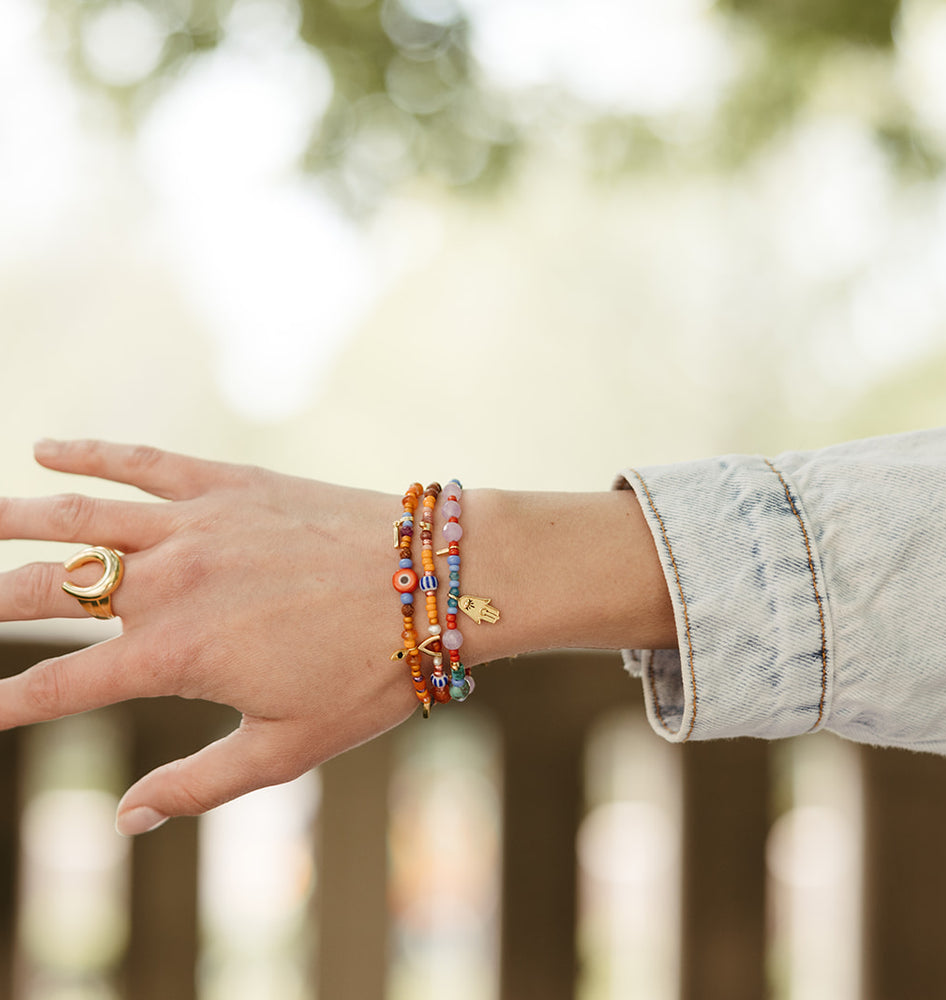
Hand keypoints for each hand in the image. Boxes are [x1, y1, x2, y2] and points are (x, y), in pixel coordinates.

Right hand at [0, 440, 417, 833]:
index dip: (8, 702)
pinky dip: (91, 454)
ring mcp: (196, 525)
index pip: (61, 686)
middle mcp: (169, 584)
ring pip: (78, 518)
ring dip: (12, 519)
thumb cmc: (371, 672)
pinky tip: (50, 448)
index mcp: (175, 656)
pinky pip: (143, 461)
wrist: (437, 582)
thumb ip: (199, 784)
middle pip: (47, 593)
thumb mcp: (289, 748)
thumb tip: (125, 819)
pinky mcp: (230, 483)